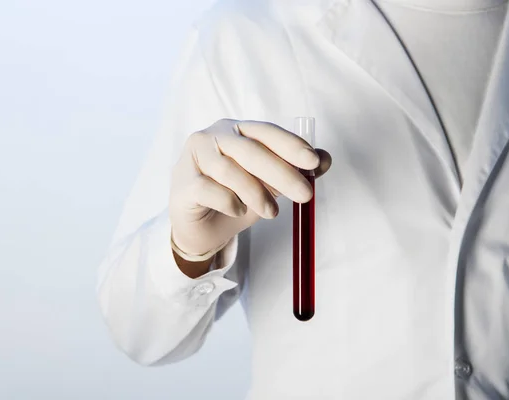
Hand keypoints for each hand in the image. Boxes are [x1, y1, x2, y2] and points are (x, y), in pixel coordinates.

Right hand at [169, 119, 331, 270]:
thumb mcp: (267, 186)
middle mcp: (212, 137)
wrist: (198, 229)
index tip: (314, 162)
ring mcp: (193, 158)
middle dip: (282, 173)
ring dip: (256, 193)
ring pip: (230, 170)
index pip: (265, 132)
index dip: (291, 145)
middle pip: (250, 150)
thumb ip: (292, 170)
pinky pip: (209, 189)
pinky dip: (229, 201)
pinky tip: (238, 211)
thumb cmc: (233, 200)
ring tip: (272, 213)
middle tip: (305, 194)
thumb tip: (325, 159)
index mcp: (235, 131)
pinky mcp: (183, 184)